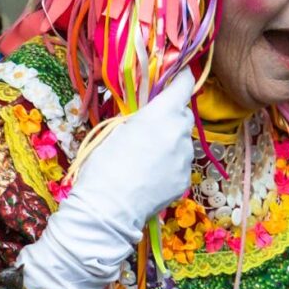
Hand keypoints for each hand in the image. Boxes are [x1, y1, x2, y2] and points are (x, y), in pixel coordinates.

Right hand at [16, 70, 195, 288]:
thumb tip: (144, 111)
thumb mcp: (114, 131)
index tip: (174, 78)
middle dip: (171, 116)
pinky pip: (180, 164)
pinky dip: (169, 165)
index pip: (184, 85)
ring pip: (182, 141)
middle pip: (184, 115)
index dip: (180, 79)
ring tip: (146, 157)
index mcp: (161, 115)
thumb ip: (137, 117)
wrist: (108, 209)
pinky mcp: (184, 180)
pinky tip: (149, 175)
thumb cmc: (103, 166)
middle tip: (149, 126)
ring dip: (170, 142)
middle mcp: (179, 134)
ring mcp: (185, 159)